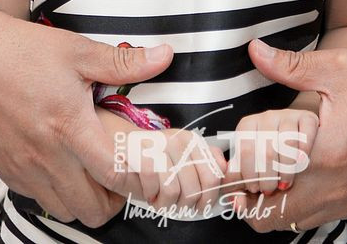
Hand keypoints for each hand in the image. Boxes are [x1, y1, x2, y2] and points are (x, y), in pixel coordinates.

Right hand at [0, 8, 172, 224]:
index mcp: (69, 126)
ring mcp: (22, 167)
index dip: (138, 178)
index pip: (116, 176)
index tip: (145, 167)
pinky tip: (60, 162)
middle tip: (120, 171)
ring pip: (64, 210)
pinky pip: (38, 198)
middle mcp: (45, 156)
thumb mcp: (76, 49)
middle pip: (92, 210)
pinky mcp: (4, 169)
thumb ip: (123, 63)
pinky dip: (55, 190)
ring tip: (91, 169)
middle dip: (114, 198)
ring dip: (84, 198)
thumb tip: (165, 57)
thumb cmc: (20, 49)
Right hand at [97, 109, 227, 216]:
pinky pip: (154, 185)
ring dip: (166, 203)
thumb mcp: (183, 157)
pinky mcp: (140, 153)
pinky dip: (151, 196)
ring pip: (174, 190)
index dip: (207, 199)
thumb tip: (226, 171)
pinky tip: (149, 194)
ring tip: (160, 200)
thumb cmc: (153, 157)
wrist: (120, 145)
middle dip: (184, 205)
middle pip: (194, 188)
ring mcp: (159, 145)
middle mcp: (179, 141)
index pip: (212, 178)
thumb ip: (206, 161)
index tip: (200, 206)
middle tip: (176, 206)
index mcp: (193, 142)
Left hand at [227, 107, 317, 197]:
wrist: (296, 143)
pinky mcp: (307, 118)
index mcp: (246, 127)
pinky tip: (300, 164)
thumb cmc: (269, 161)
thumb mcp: (251, 173)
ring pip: (287, 144)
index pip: (244, 150)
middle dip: (268, 177)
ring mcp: (287, 116)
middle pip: (266, 150)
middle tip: (270, 190)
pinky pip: (305, 135)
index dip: (250, 174)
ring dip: (286, 170)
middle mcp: (265, 118)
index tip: (254, 188)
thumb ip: (239, 187)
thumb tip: (237, 203)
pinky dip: (303, 153)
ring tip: (285, 183)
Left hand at [238, 39, 346, 232]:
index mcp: (324, 153)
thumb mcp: (339, 68)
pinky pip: (312, 219)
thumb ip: (292, 65)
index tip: (235, 155)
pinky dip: (294, 206)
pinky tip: (293, 176)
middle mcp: (333, 187)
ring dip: (269, 204)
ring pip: (289, 223)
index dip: (240, 172)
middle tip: (244, 167)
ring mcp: (344, 201)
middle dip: (247, 195)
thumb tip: (256, 51)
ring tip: (265, 172)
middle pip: (268, 217)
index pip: (263, 182)